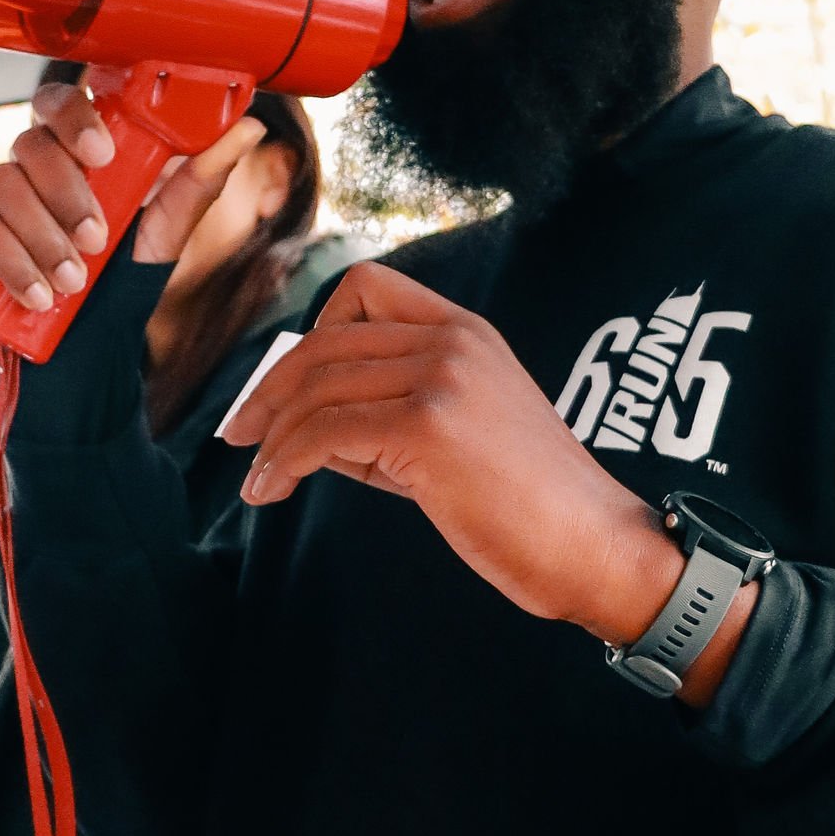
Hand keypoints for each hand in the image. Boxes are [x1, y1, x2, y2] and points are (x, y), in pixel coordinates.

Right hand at [0, 81, 268, 318]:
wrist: (76, 371)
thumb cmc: (114, 296)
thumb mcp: (161, 242)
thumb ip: (196, 186)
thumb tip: (248, 128)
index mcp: (71, 161)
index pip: (58, 105)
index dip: (74, 118)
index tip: (103, 156)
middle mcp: (26, 174)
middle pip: (30, 143)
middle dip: (67, 193)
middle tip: (96, 241)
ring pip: (2, 184)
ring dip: (44, 235)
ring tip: (72, 283)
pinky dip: (13, 261)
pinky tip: (39, 295)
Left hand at [229, 262, 757, 700]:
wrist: (595, 547)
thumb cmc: (530, 507)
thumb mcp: (459, 433)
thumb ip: (389, 413)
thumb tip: (300, 425)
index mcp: (466, 331)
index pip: (366, 287)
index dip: (312, 330)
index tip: (285, 384)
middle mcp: (454, 341)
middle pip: (326, 341)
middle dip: (269, 389)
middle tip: (239, 433)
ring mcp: (442, 379)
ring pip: (318, 387)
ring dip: (270, 434)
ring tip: (256, 477)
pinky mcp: (427, 428)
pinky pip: (323, 433)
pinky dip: (284, 461)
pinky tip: (272, 490)